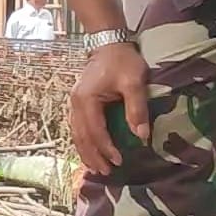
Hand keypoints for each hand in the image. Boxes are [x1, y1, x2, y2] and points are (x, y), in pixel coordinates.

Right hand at [69, 42, 149, 174]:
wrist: (108, 43)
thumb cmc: (122, 61)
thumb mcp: (133, 83)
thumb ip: (136, 109)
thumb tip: (141, 136)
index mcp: (86, 100)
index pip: (95, 131)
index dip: (106, 148)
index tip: (119, 161)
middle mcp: (76, 103)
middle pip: (81, 135)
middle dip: (92, 155)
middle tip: (105, 172)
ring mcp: (75, 102)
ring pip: (76, 132)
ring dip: (85, 151)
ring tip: (95, 167)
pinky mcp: (79, 101)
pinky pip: (77, 126)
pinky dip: (82, 141)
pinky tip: (89, 149)